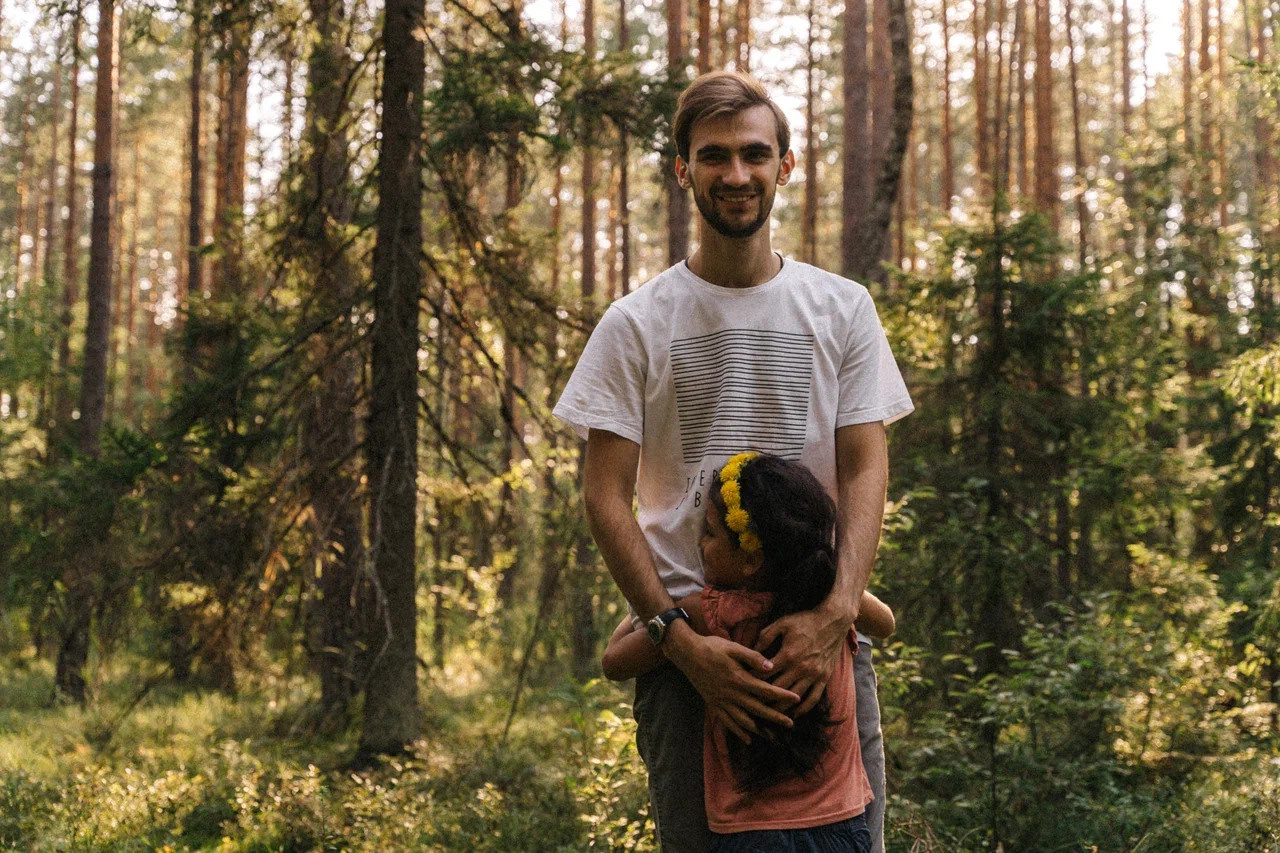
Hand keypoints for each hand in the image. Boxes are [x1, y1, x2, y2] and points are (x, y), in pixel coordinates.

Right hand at [665, 626, 799, 742]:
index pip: (766, 690)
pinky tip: (748, 739)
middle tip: (791, 724)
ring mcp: (722, 701)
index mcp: (739, 679)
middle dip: (776, 717)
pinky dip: (739, 732)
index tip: (796, 699)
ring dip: (759, 729)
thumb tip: (771, 667)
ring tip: (772, 735)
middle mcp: (732, 694)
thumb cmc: (712, 647)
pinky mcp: (714, 705)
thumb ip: (752, 657)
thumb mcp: (733, 647)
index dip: (782, 695)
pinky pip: (728, 722)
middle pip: (758, 709)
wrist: (687, 654)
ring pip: (744, 720)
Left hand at [755, 600, 850, 715]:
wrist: (833, 621)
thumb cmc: (806, 621)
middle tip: (751, 704)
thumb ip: (766, 636)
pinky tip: (794, 714)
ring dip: (780, 708)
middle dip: (763, 698)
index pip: (765, 674)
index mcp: (788, 655)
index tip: (743, 685)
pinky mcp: (824, 678)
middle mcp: (800, 668)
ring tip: (768, 714)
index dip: (752, 680)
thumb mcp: (782, 623)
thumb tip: (753, 649)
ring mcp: (813, 675)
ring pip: (794, 698)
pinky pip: (813, 698)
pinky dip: (803, 708)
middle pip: (777, 690)